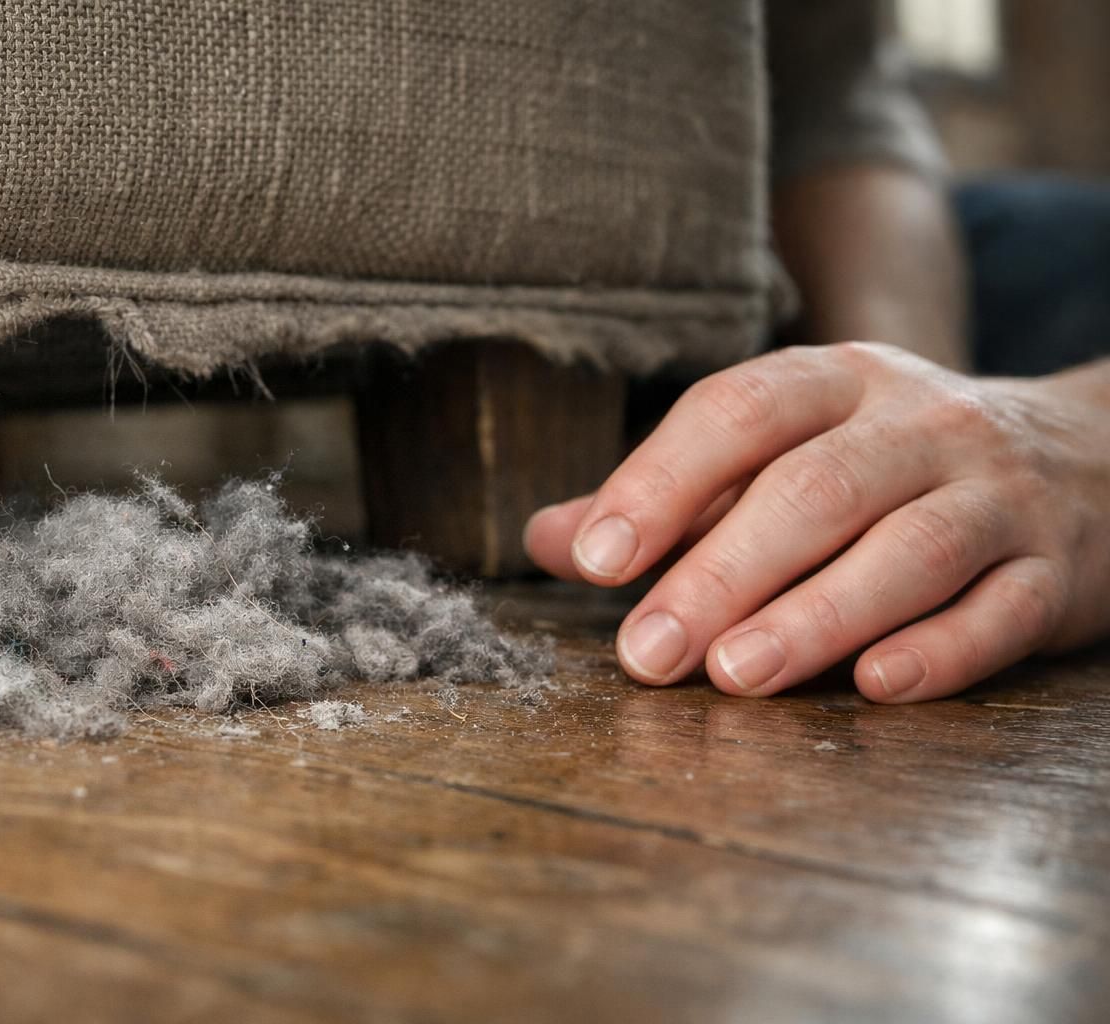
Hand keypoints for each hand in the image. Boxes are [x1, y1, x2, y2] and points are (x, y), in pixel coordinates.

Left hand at [524, 342, 1109, 701]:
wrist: (1087, 462)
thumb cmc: (886, 468)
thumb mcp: (781, 453)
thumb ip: (669, 497)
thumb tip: (548, 539)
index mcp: (837, 381)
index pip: (740, 410)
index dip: (661, 481)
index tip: (596, 559)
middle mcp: (921, 423)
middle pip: (815, 490)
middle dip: (720, 573)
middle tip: (646, 653)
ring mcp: (998, 493)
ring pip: (909, 550)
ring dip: (816, 616)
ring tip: (735, 675)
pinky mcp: (1054, 570)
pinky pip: (1000, 610)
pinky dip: (940, 651)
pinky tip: (875, 685)